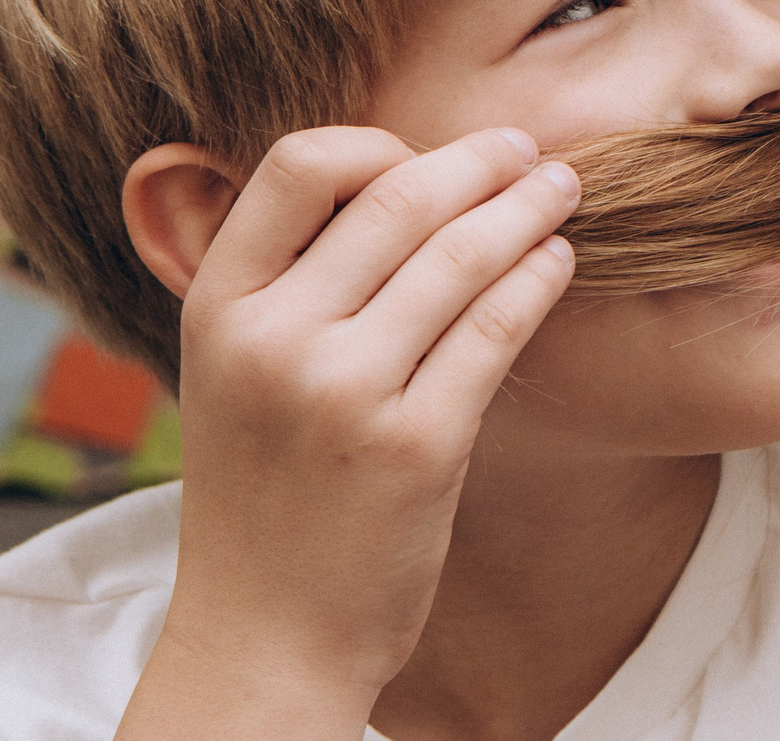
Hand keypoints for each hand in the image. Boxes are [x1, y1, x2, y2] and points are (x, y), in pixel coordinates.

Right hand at [119, 126, 578, 740]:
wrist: (266, 636)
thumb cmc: (264, 490)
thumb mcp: (234, 371)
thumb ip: (289, 282)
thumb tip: (398, 176)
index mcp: (218, 307)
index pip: (296, 164)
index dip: (373, 144)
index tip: (423, 155)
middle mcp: (274, 340)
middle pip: (397, 198)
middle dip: (479, 163)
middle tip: (526, 150)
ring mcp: (345, 392)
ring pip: (461, 256)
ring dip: (527, 209)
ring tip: (561, 192)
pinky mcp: (418, 445)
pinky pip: (497, 328)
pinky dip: (539, 280)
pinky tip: (558, 262)